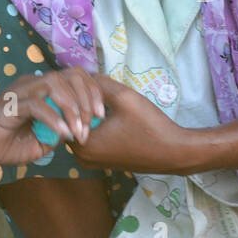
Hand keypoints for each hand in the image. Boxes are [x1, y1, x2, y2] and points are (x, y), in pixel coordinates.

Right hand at [0, 66, 105, 168]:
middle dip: (88, 97)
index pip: (75, 77)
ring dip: (72, 108)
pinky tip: (63, 135)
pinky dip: (54, 119)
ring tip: (79, 131)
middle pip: (71, 75)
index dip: (92, 93)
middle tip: (93, 123)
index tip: (100, 117)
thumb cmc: (1, 143)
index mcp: (42, 89)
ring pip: (56, 84)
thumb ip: (58, 134)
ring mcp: (21, 91)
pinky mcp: (10, 103)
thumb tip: (76, 130)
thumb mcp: (39, 143)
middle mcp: (34, 83)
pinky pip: (37, 105)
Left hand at [68, 74, 198, 175]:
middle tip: (93, 86)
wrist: (173, 152)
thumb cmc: (150, 126)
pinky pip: (90, 138)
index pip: (64, 112)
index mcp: (82, 144)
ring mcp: (91, 162)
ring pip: (80, 128)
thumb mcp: (125, 97)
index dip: (72, 93)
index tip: (82, 80)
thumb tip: (84, 76)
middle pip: (70, 121)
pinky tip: (108, 113)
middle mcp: (81, 157)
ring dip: (87, 113)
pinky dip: (95, 124)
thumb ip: (100, 83)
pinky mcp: (102, 162)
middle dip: (80, 102)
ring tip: (102, 97)